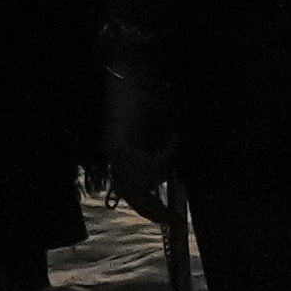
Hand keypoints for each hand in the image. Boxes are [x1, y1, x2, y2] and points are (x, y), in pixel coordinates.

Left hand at [91, 47, 185, 229]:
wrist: (132, 68)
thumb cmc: (147, 92)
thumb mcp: (156, 127)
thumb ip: (160, 152)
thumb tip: (171, 174)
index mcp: (118, 152)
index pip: (129, 190)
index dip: (147, 207)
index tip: (166, 219)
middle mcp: (113, 156)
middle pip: (133, 195)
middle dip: (154, 209)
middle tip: (176, 221)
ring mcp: (116, 152)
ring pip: (144, 182)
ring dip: (165, 167)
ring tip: (176, 143)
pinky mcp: (122, 145)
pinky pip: (150, 164)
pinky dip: (167, 152)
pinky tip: (175, 137)